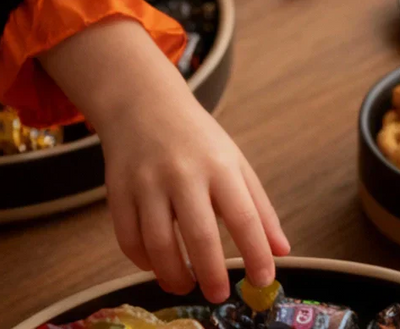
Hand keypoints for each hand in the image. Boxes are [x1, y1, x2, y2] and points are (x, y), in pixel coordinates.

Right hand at [39, 18, 290, 302]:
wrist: (143, 104)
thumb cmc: (197, 139)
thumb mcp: (236, 164)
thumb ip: (259, 209)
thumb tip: (282, 251)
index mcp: (220, 166)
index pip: (244, 217)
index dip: (255, 253)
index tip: (262, 279)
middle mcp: (183, 173)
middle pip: (199, 235)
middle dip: (212, 273)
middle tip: (219, 295)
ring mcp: (146, 182)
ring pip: (157, 243)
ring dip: (173, 274)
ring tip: (185, 285)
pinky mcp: (118, 190)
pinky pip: (127, 238)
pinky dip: (142, 261)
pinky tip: (156, 266)